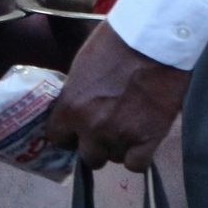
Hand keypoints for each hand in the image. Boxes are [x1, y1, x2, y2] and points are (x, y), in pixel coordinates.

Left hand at [46, 23, 189, 171]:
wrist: (151, 43)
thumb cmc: (113, 44)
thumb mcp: (81, 66)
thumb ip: (75, 95)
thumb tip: (74, 109)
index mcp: (71, 106)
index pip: (57, 137)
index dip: (66, 134)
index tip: (73, 130)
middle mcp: (92, 127)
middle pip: (88, 156)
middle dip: (93, 144)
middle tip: (103, 128)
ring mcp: (121, 137)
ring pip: (113, 159)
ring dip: (117, 147)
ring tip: (125, 127)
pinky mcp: (149, 141)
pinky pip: (136, 164)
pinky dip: (137, 156)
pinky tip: (140, 140)